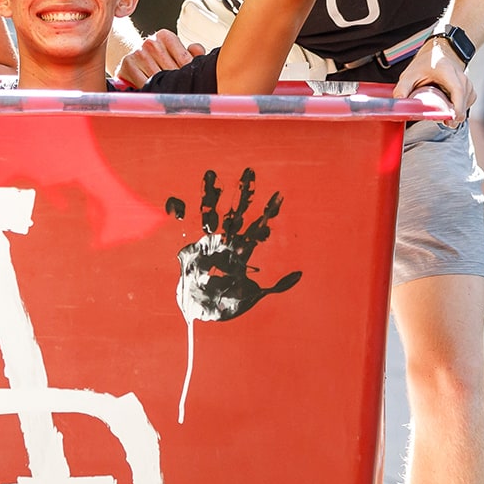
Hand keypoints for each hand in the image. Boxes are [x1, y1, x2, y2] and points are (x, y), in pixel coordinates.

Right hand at [115, 29, 202, 87]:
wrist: (133, 59)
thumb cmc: (158, 58)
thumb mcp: (176, 52)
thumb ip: (192, 53)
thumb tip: (197, 51)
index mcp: (165, 36)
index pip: (184, 60)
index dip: (189, 74)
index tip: (190, 83)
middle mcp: (151, 42)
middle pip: (172, 71)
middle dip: (178, 83)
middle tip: (182, 91)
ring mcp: (138, 53)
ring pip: (159, 79)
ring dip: (165, 88)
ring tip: (169, 93)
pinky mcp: (128, 65)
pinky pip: (144, 84)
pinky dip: (151, 90)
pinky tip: (155, 91)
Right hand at [165, 167, 302, 321]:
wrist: (200, 314)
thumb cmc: (226, 305)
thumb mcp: (254, 296)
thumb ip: (278, 285)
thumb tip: (300, 274)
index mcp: (242, 253)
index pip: (258, 227)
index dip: (267, 211)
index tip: (278, 194)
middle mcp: (225, 244)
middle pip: (237, 213)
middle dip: (243, 193)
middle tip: (249, 170)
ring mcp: (207, 244)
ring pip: (212, 214)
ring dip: (212, 194)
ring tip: (212, 172)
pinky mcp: (191, 249)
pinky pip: (190, 229)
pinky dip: (185, 212)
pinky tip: (183, 198)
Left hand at [392, 35, 474, 116]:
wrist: (439, 52)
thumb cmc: (427, 63)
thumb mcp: (410, 74)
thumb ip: (402, 88)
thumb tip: (397, 103)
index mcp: (447, 71)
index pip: (458, 90)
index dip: (456, 107)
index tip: (450, 118)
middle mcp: (461, 77)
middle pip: (462, 101)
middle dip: (452, 115)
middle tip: (441, 120)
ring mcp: (468, 84)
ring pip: (465, 105)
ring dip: (454, 112)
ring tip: (441, 108)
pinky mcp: (470, 90)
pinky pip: (467, 105)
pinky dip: (458, 109)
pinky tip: (447, 105)